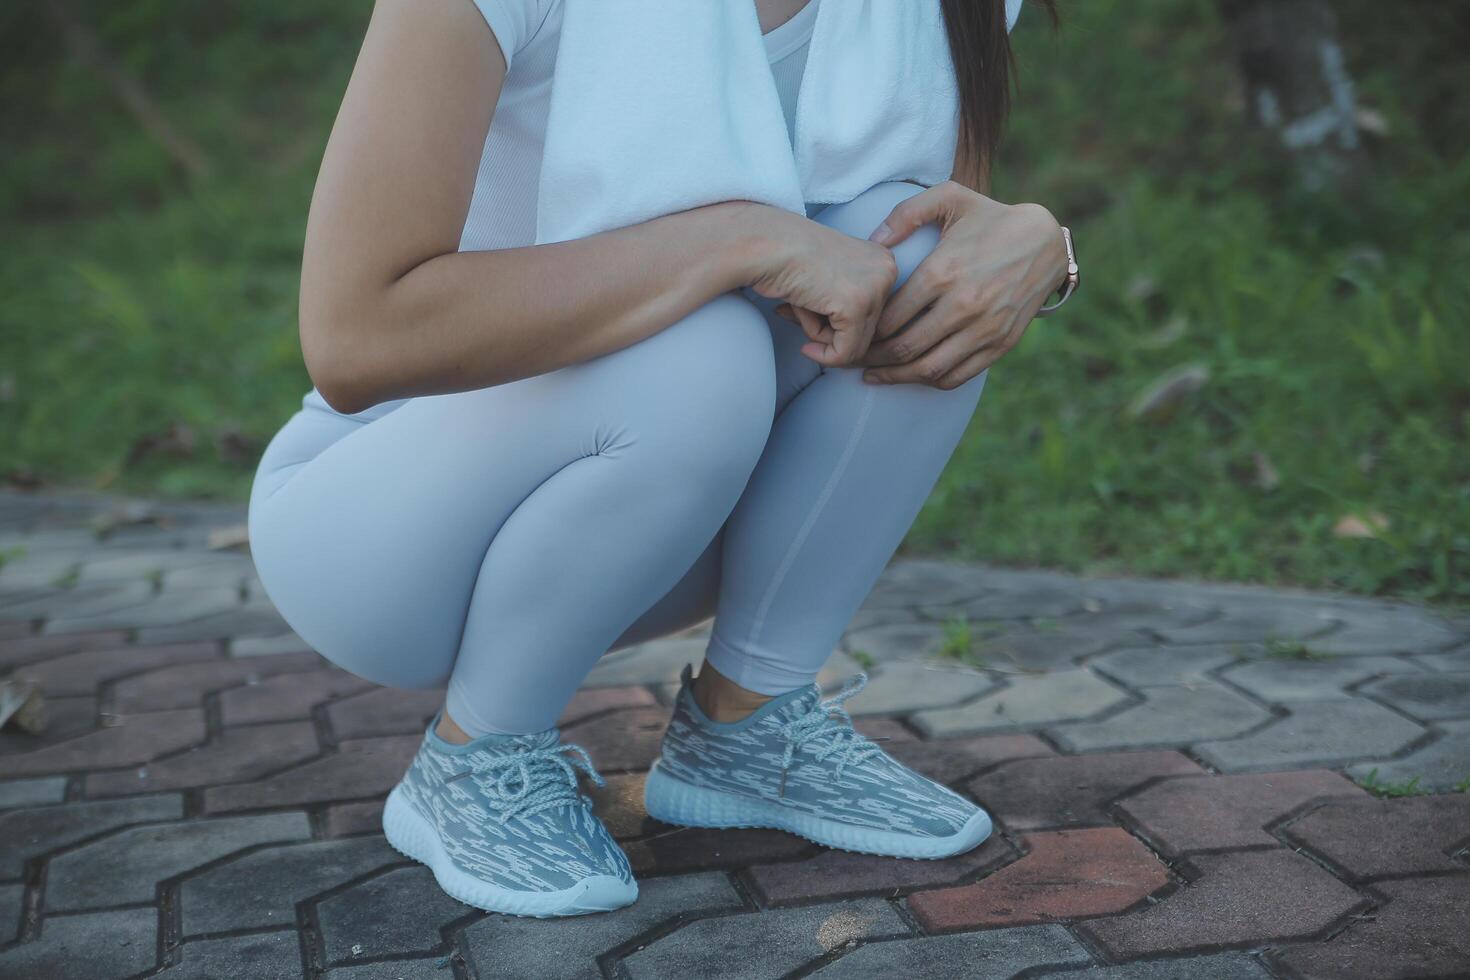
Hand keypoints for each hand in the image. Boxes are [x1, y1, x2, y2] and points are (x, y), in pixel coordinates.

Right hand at [745, 207, 897, 367]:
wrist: (764, 243)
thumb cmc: (787, 255)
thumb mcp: (830, 277)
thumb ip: (846, 304)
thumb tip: (846, 347)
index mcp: (883, 261)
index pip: (872, 315)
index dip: (836, 320)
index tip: (809, 305)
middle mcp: (888, 271)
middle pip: (866, 331)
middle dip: (829, 329)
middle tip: (797, 308)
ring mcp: (875, 288)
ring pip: (855, 344)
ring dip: (820, 334)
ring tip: (799, 304)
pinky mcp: (857, 306)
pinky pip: (844, 352)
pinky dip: (821, 350)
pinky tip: (799, 318)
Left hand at [859, 181, 1068, 388]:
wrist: (1046, 241)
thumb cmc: (991, 218)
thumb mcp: (950, 198)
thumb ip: (906, 213)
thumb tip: (874, 241)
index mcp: (943, 271)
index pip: (890, 317)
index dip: (864, 331)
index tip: (852, 333)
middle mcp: (963, 305)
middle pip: (904, 348)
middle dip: (872, 359)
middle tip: (853, 359)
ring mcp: (984, 328)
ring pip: (929, 369)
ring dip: (897, 376)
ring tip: (875, 374)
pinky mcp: (1000, 344)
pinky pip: (958, 376)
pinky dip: (931, 380)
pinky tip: (913, 374)